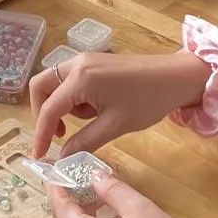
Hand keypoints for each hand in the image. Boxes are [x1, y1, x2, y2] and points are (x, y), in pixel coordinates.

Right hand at [30, 52, 210, 158]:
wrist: (178, 77)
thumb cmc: (149, 100)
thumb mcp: (115, 126)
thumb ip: (84, 141)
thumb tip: (62, 157)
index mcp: (80, 78)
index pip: (49, 109)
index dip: (41, 134)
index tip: (39, 155)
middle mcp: (76, 63)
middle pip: (40, 87)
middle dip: (42, 113)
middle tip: (57, 135)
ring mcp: (83, 60)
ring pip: (53, 83)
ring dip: (61, 105)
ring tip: (88, 120)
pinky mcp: (92, 62)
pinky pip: (68, 80)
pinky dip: (71, 97)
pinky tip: (94, 109)